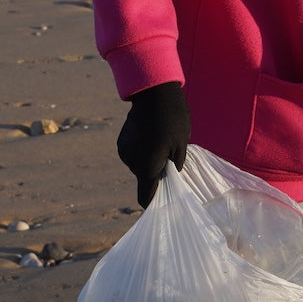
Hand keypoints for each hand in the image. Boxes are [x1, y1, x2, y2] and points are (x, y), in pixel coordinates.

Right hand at [116, 81, 190, 207]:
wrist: (154, 95)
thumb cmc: (174, 121)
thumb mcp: (181, 148)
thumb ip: (174, 168)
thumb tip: (170, 179)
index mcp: (147, 166)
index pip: (146, 196)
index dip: (154, 204)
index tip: (163, 207)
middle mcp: (132, 162)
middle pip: (144, 181)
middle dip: (156, 178)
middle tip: (170, 166)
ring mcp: (124, 152)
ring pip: (138, 168)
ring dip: (149, 165)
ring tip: (161, 149)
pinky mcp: (121, 144)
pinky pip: (133, 157)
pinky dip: (142, 155)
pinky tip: (152, 142)